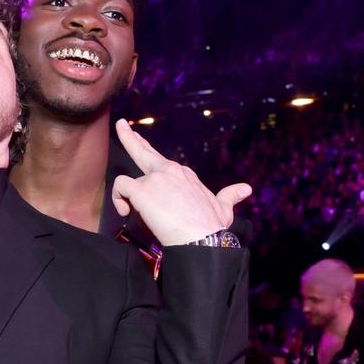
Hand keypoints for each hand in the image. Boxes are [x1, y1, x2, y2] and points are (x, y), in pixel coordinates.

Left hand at [111, 119, 251, 246]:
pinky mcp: (142, 189)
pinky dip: (118, 199)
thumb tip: (245, 189)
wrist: (203, 237)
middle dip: (130, 137)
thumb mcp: (224, 208)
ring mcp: (155, 178)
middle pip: (144, 151)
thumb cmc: (212, 226)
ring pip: (128, 180)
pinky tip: (126, 212)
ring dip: (125, 197)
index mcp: (184, 175)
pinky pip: (120, 187)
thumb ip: (230, 195)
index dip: (150, 154)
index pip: (161, 161)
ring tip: (130, 212)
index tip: (139, 141)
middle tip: (122, 125)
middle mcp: (170, 171)